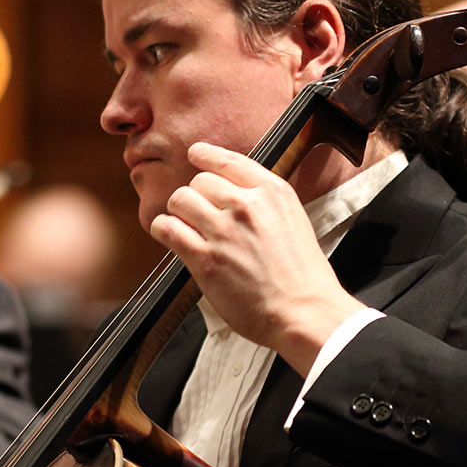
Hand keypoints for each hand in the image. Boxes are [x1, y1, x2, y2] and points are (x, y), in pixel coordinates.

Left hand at [150, 143, 365, 372]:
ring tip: (185, 226)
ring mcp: (224, 231)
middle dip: (196, 196)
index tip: (195, 155)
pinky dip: (163, 229)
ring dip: (179, 212)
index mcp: (272, 192)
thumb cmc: (301, 275)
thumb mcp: (292, 220)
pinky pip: (167, 228)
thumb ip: (264, 202)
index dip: (205, 155)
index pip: (227, 160)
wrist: (303, 311)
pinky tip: (168, 235)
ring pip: (180, 200)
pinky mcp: (205, 258)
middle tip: (200, 215)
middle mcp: (246, 205)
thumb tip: (233, 191)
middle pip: (200, 181)